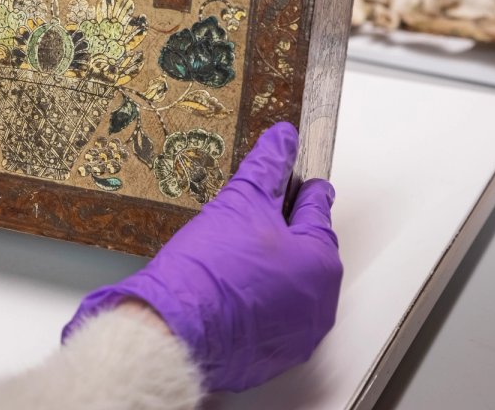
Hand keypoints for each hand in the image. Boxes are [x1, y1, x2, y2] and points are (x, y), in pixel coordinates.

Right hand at [63, 122, 341, 392]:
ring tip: (238, 252)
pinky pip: (272, 317)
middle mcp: (319, 303)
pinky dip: (259, 300)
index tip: (305, 183)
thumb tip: (283, 137)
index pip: (318, 213)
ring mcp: (297, 334)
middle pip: (306, 253)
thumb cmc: (210, 269)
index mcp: (320, 262)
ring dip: (272, 268)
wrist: (174, 329)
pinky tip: (231, 286)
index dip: (305, 192)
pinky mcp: (272, 356)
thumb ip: (267, 166)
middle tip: (257, 217)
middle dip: (285, 233)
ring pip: (290, 286)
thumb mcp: (240, 202)